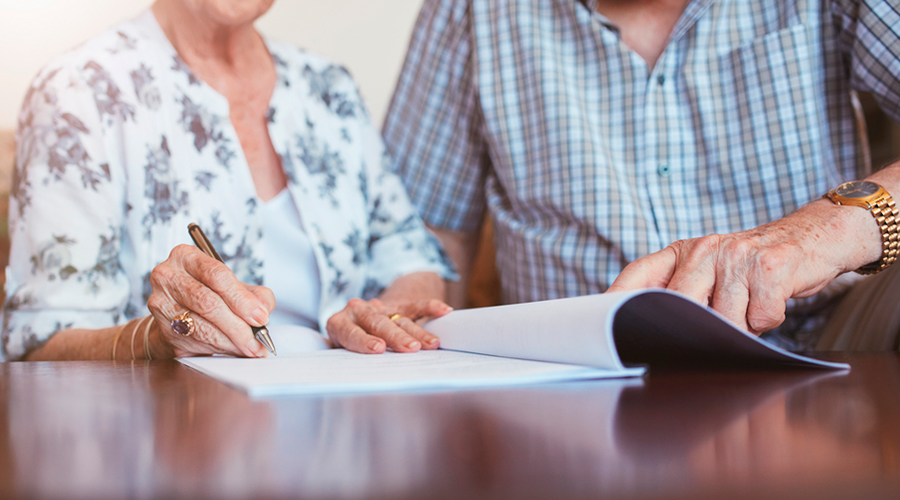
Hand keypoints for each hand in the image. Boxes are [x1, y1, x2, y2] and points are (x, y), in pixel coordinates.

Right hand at [147, 245, 275, 357]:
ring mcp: (161, 303)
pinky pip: (195, 341)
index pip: (217, 276)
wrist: (179, 311)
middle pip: (208, 302)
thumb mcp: (235, 285)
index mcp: (186, 256)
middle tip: (259, 339)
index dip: (242, 299)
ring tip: (250, 348)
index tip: (261, 317)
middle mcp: (168, 276)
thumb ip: (255, 294)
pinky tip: (233, 349)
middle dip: (238, 325)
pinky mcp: (163, 329)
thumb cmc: (210, 293)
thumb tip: (262, 311)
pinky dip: (219, 348)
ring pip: (201, 326)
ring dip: (231, 341)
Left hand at [326, 297, 452, 353]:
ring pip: (399, 318)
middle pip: (378, 323)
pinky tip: (444, 311)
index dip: (364, 340)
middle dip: (396, 336)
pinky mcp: (397, 304)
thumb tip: (359, 380)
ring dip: (417, 331)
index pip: (351, 332)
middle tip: (411, 349)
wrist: (357, 319)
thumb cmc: (347, 345)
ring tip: (432, 344)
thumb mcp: (341, 352)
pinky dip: (430, 307)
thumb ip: (348, 361)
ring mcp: (378, 307)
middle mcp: (358, 311)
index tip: (378, 349)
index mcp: (339, 323)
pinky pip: (415, 305)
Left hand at [607, 201, 874, 334]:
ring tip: (750, 305)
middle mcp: (705, 249)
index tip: (599, 325)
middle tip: (711, 331)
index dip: (615, 300)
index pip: (638, 276)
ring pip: (724, 321)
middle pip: (680, 307)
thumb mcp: (711, 268)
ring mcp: (737, 257)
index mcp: (683, 251)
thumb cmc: (754, 264)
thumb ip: (683, 291)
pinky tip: (772, 300)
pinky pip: (760, 318)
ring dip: (741, 325)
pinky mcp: (770, 268)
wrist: (813, 237)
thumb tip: (649, 333)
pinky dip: (769, 319)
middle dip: (695, 329)